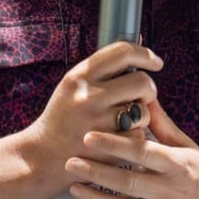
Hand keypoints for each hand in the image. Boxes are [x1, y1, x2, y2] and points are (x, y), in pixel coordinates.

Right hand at [23, 41, 160, 180]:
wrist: (43, 155)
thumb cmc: (63, 117)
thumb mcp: (73, 86)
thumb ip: (102, 68)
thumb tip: (138, 42)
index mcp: (79, 76)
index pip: (123, 52)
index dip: (145, 54)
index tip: (155, 62)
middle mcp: (88, 96)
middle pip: (142, 81)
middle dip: (148, 89)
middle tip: (142, 96)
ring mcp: (98, 122)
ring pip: (144, 110)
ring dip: (142, 116)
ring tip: (125, 120)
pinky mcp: (107, 146)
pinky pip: (139, 135)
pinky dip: (135, 137)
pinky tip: (119, 138)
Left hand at [62, 98, 198, 198]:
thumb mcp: (188, 149)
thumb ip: (163, 126)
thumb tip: (144, 96)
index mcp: (178, 166)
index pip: (142, 152)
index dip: (114, 144)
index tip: (89, 137)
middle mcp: (171, 191)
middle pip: (126, 181)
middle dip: (95, 171)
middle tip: (70, 162)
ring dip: (95, 198)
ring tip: (74, 187)